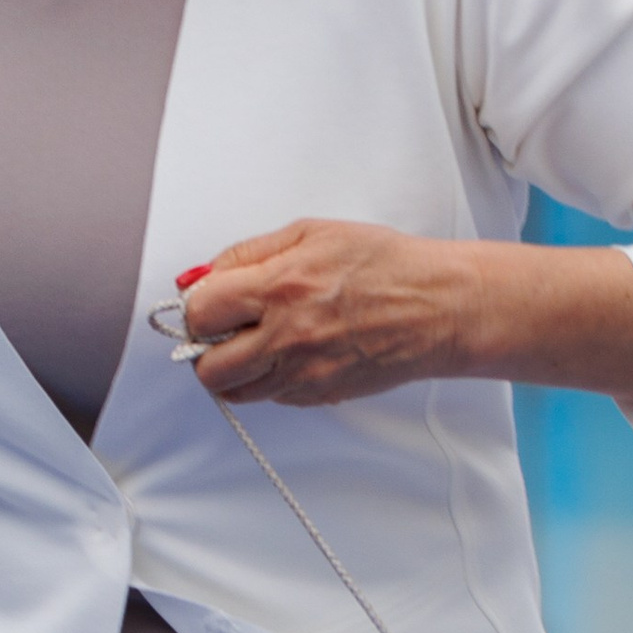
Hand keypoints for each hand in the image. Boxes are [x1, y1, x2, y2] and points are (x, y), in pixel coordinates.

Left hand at [179, 223, 632, 414]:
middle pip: (208, 367)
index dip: (195, 308)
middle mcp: (286, 336)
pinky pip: (274, 398)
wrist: (436, 309)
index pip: (201, 311)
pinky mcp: (322, 394)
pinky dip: (269, 381)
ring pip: (238, 391)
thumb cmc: (383, 266)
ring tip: (252, 346)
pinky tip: (289, 356)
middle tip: (220, 332)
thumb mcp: (309, 234)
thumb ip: (249, 255)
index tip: (205, 303)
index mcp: (278, 287)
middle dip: (204, 349)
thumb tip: (204, 276)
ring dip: (233, 371)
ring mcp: (304, 373)